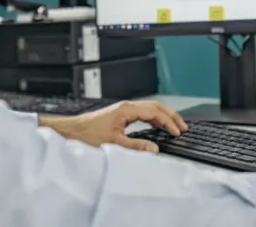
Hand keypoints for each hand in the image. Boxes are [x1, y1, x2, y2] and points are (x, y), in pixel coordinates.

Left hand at [39, 100, 187, 152]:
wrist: (73, 131)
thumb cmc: (89, 135)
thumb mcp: (114, 144)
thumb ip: (136, 147)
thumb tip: (154, 148)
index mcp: (127, 110)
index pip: (155, 112)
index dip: (168, 122)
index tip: (178, 132)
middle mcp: (126, 106)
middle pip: (155, 106)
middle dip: (171, 116)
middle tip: (183, 127)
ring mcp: (124, 109)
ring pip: (150, 108)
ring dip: (163, 117)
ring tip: (174, 127)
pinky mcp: (120, 115)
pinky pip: (143, 113)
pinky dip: (154, 119)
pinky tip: (157, 127)